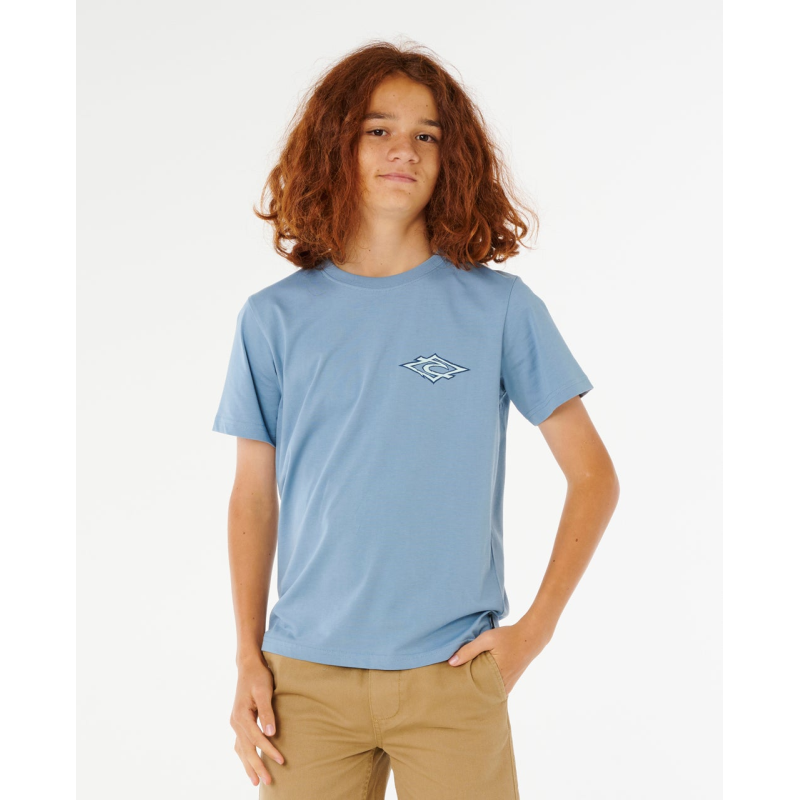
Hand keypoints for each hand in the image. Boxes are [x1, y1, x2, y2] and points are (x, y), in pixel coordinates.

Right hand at [230, 654, 284, 786]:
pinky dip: (244, 755)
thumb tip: (271, 733)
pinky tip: (248, 763)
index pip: (257, 738)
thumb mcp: (265, 691)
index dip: (269, 751)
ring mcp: (236, 723)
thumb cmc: (258, 676)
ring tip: (255, 781)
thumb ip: (267, 712)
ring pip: (241, 749)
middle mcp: (236, 722)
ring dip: (248, 765)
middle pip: (246, 749)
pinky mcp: (239, 721)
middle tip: (268, 781)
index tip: (281, 761)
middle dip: (257, 766)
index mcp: (242, 715)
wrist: (248, 666)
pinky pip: (240, 743)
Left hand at [446, 622, 548, 694]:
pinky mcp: (509, 684)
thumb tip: (451, 663)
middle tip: (454, 690)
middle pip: (481, 694)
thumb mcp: (487, 639)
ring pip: (488, 693)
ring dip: (478, 690)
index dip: (463, 690)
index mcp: (495, 677)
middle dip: (468, 692)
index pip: (475, 690)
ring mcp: (507, 686)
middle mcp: (502, 686)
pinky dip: (486, 688)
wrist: (529, 638)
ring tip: (463, 686)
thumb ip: (469, 650)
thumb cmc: (508, 637)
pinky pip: (495, 690)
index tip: (451, 689)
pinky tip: (477, 682)